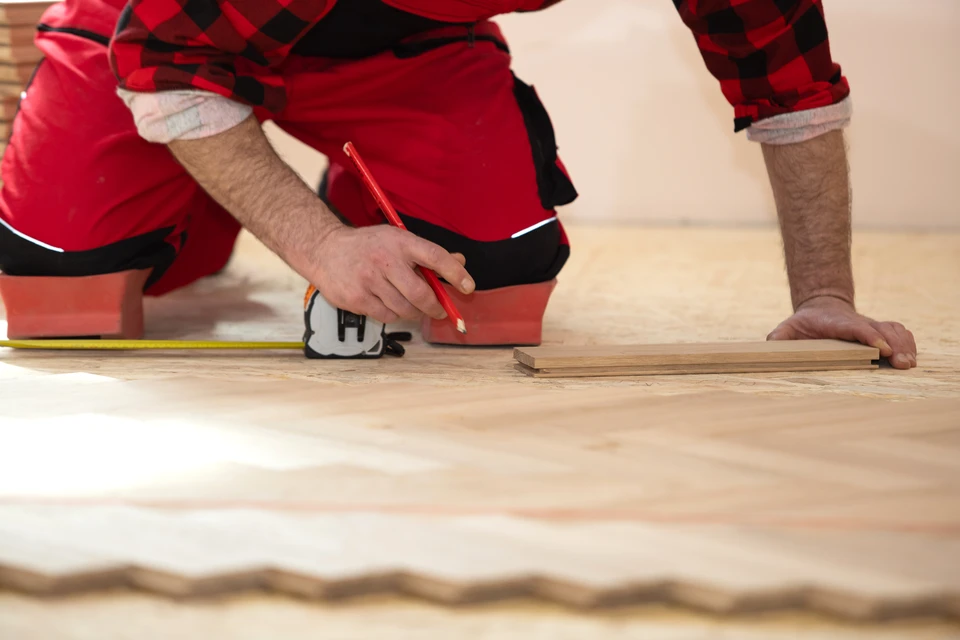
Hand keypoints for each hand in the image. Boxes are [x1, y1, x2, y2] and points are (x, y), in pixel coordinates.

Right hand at [303, 224, 473, 323]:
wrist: (324, 250)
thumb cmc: (367, 246)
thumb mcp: (397, 240)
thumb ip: (428, 254)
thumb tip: (460, 263)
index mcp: (400, 242)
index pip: (435, 257)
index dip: (455, 273)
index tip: (468, 287)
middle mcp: (385, 260)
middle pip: (421, 293)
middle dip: (435, 307)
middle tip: (440, 311)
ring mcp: (369, 280)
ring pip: (405, 309)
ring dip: (413, 312)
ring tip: (409, 305)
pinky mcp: (357, 298)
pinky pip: (387, 316)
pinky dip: (393, 315)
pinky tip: (387, 303)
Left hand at [767, 296, 916, 368]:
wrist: (821, 307)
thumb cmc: (804, 324)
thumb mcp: (787, 328)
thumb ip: (779, 337)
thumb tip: (772, 345)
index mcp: (837, 323)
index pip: (856, 327)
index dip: (869, 336)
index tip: (881, 349)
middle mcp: (858, 323)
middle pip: (882, 330)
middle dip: (894, 345)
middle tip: (902, 363)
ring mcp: (871, 326)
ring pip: (894, 330)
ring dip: (905, 346)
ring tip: (908, 364)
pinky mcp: (880, 330)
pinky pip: (900, 332)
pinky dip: (908, 343)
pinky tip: (911, 357)